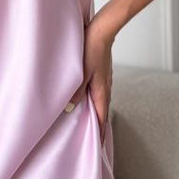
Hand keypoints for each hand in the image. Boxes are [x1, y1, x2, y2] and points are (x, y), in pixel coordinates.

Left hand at [66, 13, 114, 140]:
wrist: (103, 31)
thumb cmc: (92, 49)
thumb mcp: (81, 72)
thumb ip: (76, 90)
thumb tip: (72, 108)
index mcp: (101, 90)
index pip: (102, 117)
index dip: (100, 133)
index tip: (99, 147)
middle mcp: (106, 88)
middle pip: (103, 111)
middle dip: (100, 126)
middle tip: (96, 140)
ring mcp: (106, 80)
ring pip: (102, 101)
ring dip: (98, 113)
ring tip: (92, 123)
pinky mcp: (103, 73)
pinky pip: (99, 92)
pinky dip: (96, 102)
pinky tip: (89, 100)